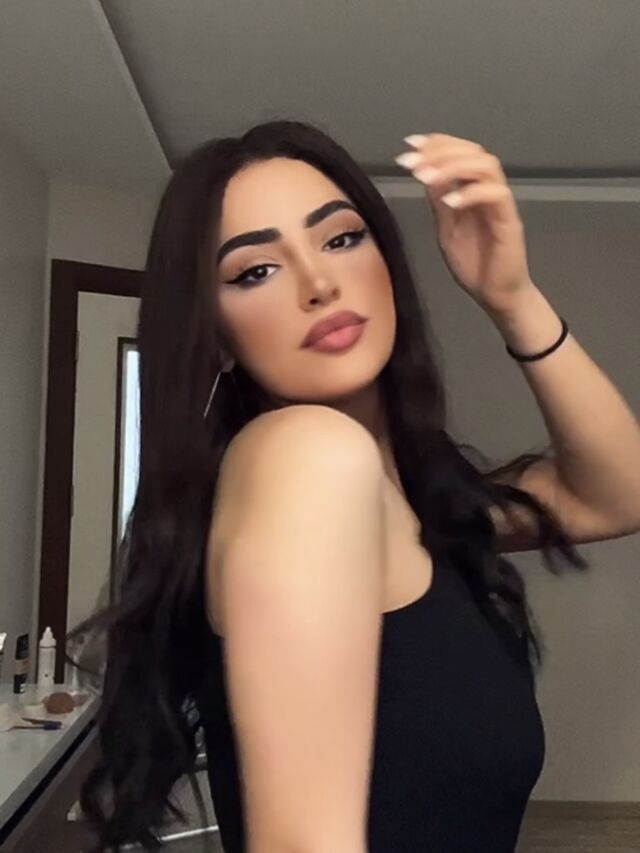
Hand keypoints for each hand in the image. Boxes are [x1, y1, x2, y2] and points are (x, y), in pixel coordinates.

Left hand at [395, 133, 535, 313]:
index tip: (411, 144)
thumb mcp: (447, 229)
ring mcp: (501, 205)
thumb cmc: (475, 264)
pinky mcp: (510, 221)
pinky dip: (470, 193)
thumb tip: (425, 172)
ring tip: (427, 176)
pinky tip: (449, 202)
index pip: (462, 153)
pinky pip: (496, 196)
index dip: (438, 143)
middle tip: (414, 160)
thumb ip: (439, 201)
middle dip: (441, 151)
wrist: (496, 295)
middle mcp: (489, 191)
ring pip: (487, 167)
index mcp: (474, 191)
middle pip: (475, 152)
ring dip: (454, 166)